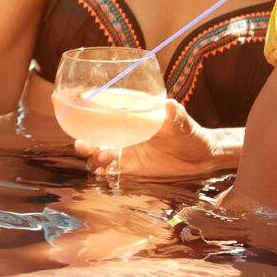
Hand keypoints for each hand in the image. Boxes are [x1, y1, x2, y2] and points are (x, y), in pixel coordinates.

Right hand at [86, 100, 220, 182]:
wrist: (201, 159)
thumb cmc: (191, 134)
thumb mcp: (183, 124)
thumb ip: (177, 116)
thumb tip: (172, 106)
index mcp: (131, 115)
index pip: (104, 108)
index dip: (86, 107)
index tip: (76, 107)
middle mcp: (123, 132)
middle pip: (92, 134)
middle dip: (82, 139)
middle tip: (85, 145)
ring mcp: (125, 151)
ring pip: (97, 153)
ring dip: (93, 156)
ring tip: (106, 156)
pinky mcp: (130, 169)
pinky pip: (108, 170)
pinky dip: (102, 171)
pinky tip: (109, 170)